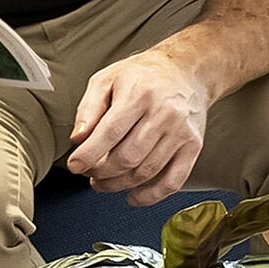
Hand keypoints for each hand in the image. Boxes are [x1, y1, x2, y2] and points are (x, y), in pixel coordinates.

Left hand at [64, 49, 212, 200]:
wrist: (185, 70)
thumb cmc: (142, 76)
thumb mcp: (107, 79)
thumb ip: (89, 108)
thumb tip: (78, 139)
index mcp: (139, 94)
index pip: (110, 132)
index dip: (89, 154)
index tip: (75, 166)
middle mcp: (164, 113)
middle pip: (128, 157)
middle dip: (102, 172)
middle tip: (89, 173)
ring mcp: (181, 132)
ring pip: (146, 172)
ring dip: (119, 185)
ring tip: (102, 183)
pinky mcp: (193, 147)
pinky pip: (173, 181)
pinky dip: (150, 196)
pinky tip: (132, 197)